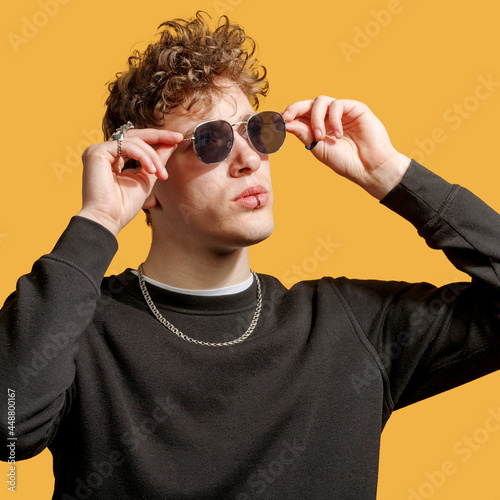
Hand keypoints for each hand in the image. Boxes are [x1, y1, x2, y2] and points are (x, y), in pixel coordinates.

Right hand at [77, 128, 182, 235]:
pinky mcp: (96, 152)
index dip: (158, 139)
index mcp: (114, 158)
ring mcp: (99, 151)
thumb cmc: (123, 206)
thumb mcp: (146, 179)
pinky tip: (151, 170)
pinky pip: (126, 146)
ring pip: (134, 141)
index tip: (177, 138)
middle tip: (177, 137)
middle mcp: (105, 152)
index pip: (137, 142)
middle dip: (159, 136)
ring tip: (161, 173)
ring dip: (153, 156)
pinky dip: (142, 156)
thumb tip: (171, 145)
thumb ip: (156, 162)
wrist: (108, 220)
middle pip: (135, 135)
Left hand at [283, 97, 410, 199]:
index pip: (300, 115)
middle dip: (295, 108)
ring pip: (321, 101)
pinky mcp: (355, 108)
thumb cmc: (345, 161)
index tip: (280, 121)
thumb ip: (303, 133)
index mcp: (318, 127)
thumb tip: (285, 122)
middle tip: (287, 118)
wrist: (368, 168)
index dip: (289, 114)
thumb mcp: (318, 148)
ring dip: (316, 118)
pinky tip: (338, 134)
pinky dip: (333, 119)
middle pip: (308, 104)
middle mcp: (328, 117)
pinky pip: (337, 104)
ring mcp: (341, 112)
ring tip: (321, 137)